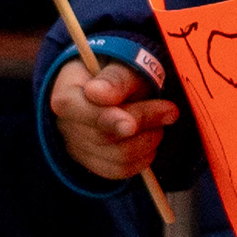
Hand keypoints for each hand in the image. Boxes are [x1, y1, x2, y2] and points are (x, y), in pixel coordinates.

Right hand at [49, 56, 178, 183]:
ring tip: (160, 122)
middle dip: (144, 123)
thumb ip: (115, 79)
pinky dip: (143, 158)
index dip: (106, 119)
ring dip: (148, 140)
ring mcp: (78, 148)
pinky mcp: (94, 164)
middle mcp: (66, 125)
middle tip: (170, 110)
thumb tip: (98, 93)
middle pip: (104, 136)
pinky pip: (121, 171)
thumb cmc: (119, 75)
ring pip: (117, 156)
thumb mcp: (122, 66)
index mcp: (66, 94)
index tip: (131, 125)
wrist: (116, 89)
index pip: (77, 110)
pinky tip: (150, 140)